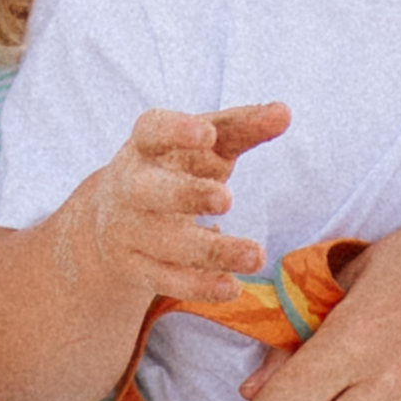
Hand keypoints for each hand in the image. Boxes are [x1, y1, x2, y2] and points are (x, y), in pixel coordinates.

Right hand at [72, 99, 287, 306]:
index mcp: (145, 146)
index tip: (207, 132)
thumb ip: (244, 126)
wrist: (116, 217)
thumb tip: (285, 112)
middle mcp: (130, 186)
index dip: (176, 131)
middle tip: (227, 198)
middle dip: (185, 195)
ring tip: (256, 255)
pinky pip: (165, 280)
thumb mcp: (206, 144)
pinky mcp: (135, 266)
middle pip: (149, 191)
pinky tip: (233, 287)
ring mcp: (128, 229)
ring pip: (165, 243)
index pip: (152, 131)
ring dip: (210, 251)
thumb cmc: (174, 167)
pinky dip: (198, 286)